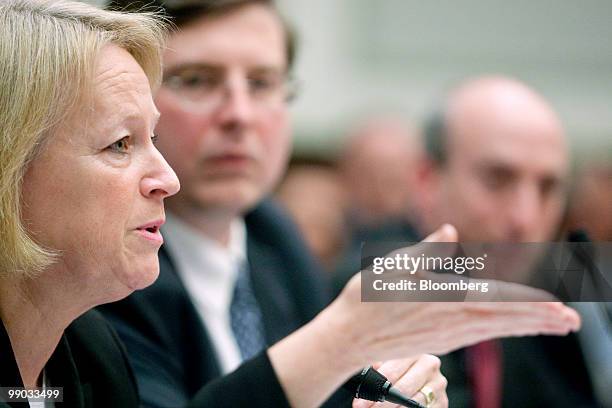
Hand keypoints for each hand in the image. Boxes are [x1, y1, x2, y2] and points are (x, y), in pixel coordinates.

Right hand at [269, 224, 579, 407]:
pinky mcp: (441, 341)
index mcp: (442, 300)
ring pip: (497, 330)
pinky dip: (506, 331)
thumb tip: (450, 231)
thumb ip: (425, 250)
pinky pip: (482, 335)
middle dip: (541, 320)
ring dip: (529, 327)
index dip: (529, 305)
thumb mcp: (391, 266)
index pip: (496, 302)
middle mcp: (451, 321)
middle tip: (572, 322)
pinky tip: (514, 328)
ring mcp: (448, 334)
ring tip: (556, 326)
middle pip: (505, 321)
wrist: (348, 337)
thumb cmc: (365, 299)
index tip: (557, 306)